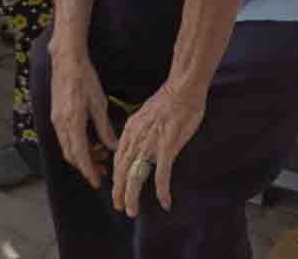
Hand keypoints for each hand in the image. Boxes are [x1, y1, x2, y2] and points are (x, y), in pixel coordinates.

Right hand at [50, 48, 117, 189]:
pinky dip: (76, 144)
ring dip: (81, 155)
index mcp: (73, 122)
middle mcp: (60, 124)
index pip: (80, 155)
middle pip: (71, 155)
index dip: (89, 171)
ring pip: (67, 147)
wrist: (66, 59)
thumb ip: (105, 128)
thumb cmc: (85, 78)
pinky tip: (89, 140)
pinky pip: (64, 137)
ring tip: (99, 153)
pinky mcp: (55, 114)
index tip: (98, 182)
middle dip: (86, 166)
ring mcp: (55, 119)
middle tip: (102, 171)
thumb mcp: (99, 103)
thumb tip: (112, 147)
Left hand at [114, 78, 207, 215]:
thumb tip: (135, 148)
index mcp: (130, 130)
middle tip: (120, 207)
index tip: (116, 191)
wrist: (183, 88)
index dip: (115, 178)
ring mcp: (151, 142)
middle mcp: (136, 137)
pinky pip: (161, 172)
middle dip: (119, 191)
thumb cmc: (168, 102)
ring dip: (132, 195)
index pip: (117, 159)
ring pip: (135, 174)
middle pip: (121, 170)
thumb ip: (138, 133)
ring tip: (132, 210)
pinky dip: (161, 189)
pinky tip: (164, 201)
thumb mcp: (145, 117)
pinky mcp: (167, 144)